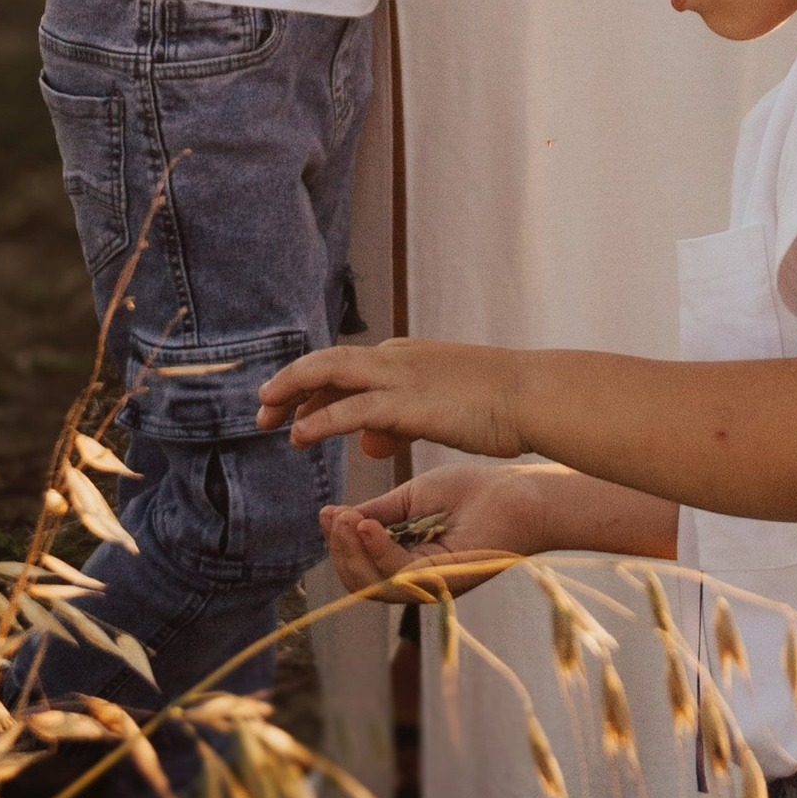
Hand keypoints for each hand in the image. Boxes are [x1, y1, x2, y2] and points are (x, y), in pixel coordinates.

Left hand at [259, 335, 524, 462]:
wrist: (534, 396)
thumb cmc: (497, 406)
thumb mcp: (439, 409)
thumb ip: (397, 422)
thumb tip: (365, 441)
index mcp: (404, 356)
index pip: (344, 366)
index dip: (312, 387)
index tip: (291, 409)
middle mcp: (396, 357)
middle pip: (326, 363)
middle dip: (289, 385)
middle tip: (262, 410)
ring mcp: (401, 375)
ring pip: (328, 374)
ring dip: (292, 394)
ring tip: (266, 418)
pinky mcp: (408, 402)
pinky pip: (350, 409)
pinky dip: (319, 419)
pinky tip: (299, 435)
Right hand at [320, 462, 557, 598]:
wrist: (521, 492)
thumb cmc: (475, 492)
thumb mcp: (414, 498)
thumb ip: (380, 513)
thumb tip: (338, 518)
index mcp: (410, 564)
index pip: (363, 567)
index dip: (340, 544)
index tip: (326, 513)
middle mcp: (418, 583)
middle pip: (362, 583)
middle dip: (340, 551)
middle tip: (330, 517)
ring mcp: (432, 586)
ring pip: (375, 585)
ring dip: (352, 552)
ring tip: (342, 519)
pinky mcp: (446, 581)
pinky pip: (399, 573)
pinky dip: (378, 551)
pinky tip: (365, 525)